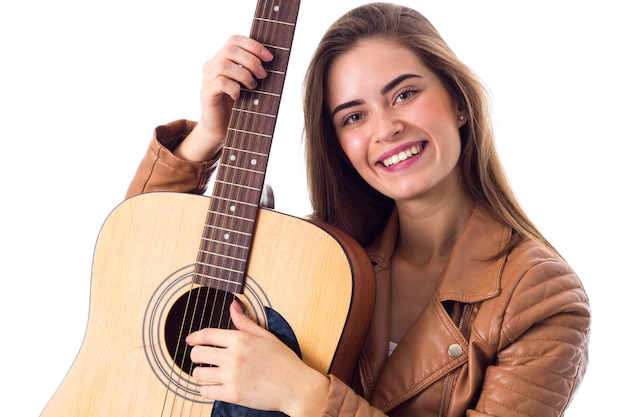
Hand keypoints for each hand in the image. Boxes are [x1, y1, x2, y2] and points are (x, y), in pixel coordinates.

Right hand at [174, 35, 273, 161]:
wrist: (220, 127)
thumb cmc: (237, 105)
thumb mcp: (248, 83)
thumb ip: (253, 70)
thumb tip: (272, 60)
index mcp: (222, 58)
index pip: (235, 39)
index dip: (253, 45)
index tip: (269, 57)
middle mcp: (212, 65)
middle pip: (230, 50)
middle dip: (251, 61)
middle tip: (263, 75)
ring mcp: (207, 79)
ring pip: (224, 65)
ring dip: (244, 74)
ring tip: (252, 86)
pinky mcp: (206, 93)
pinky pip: (220, 82)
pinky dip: (234, 87)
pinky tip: (239, 96)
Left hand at [186, 301, 328, 415]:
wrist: (296, 387)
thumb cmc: (284, 361)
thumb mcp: (266, 336)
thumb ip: (245, 322)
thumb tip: (233, 305)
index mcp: (241, 339)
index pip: (207, 335)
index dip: (195, 337)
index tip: (190, 340)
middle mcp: (234, 356)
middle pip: (197, 354)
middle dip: (196, 355)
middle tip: (203, 359)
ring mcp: (232, 376)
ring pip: (198, 374)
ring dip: (200, 374)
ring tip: (209, 374)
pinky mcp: (233, 394)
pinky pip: (205, 392)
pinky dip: (206, 389)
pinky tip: (214, 387)